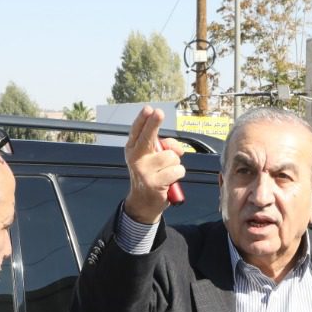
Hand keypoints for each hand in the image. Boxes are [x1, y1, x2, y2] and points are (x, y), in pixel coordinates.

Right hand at [122, 106, 184, 223]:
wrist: (144, 201)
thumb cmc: (151, 175)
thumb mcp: (152, 159)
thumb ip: (163, 147)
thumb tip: (177, 148)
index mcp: (133, 149)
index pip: (137, 131)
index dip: (143, 119)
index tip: (149, 109)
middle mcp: (135, 158)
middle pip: (147, 138)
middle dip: (153, 124)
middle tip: (158, 112)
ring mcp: (143, 171)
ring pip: (170, 156)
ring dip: (175, 163)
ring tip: (167, 172)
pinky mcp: (153, 182)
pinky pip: (176, 170)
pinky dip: (178, 174)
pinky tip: (170, 180)